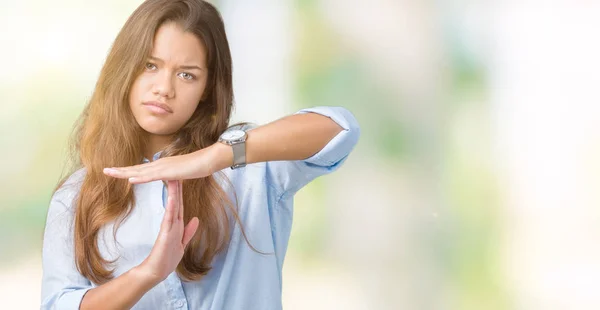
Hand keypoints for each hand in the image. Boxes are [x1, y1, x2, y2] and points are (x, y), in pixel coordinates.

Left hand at [103, 143, 231, 183]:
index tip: (116, 172)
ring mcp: (163, 167)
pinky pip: (152, 176)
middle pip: (136, 168)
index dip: (128, 171)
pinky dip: (140, 178)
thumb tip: (170, 179)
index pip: (141, 169)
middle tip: (105, 171)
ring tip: (110, 173)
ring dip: (124, 172)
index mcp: (162, 165)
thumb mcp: (182, 173)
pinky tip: (130, 180)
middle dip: (120, 170)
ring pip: (140, 171)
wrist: (208, 160)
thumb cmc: (198, 166)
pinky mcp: (169, 172)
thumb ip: (174, 176)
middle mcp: (159, 164)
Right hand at [137, 180, 198, 283]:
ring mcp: (168, 227)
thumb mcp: (182, 243)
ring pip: (172, 206)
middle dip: (176, 186)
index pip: (180, 204)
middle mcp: (172, 222)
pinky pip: (169, 217)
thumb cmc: (167, 258)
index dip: (181, 191)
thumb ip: (189, 231)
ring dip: (173, 192)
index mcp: (177, 224)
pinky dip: (171, 206)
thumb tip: (196, 218)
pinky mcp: (165, 233)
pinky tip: (171, 197)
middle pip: (176, 201)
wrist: (156, 271)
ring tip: (173, 178)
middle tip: (176, 170)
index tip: (182, 178)